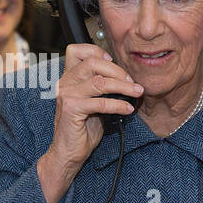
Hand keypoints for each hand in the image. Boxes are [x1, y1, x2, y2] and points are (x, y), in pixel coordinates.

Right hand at [36, 43, 140, 202]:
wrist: (68, 152)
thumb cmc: (82, 129)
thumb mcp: (93, 103)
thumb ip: (102, 88)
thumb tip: (126, 79)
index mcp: (68, 78)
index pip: (76, 50)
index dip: (96, 51)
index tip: (113, 61)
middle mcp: (65, 83)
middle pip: (93, 63)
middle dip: (118, 71)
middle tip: (132, 82)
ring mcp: (67, 94)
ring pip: (100, 82)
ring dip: (123, 86)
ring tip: (137, 93)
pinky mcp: (72, 108)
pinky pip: (101, 102)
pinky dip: (118, 105)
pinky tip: (128, 109)